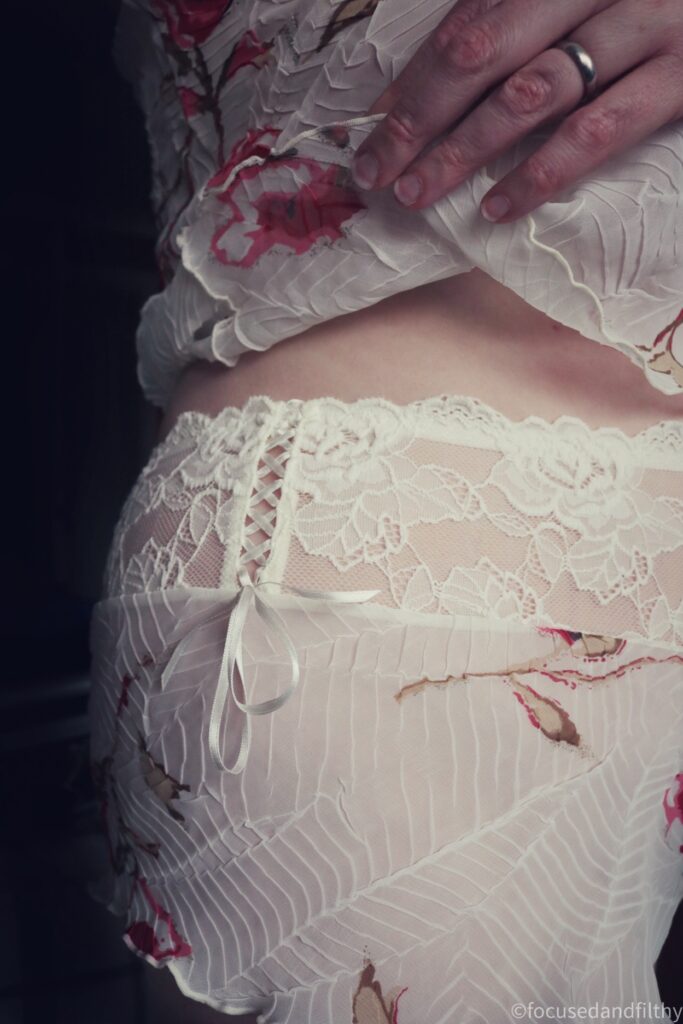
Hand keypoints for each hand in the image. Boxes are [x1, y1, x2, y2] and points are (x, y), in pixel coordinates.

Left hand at [350, 0, 682, 221]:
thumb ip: (513, 30)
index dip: (412, 81)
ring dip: (464, 149)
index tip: (372, 133)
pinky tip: (497, 205)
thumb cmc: (644, 7)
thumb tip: (419, 93)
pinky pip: (597, 131)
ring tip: (420, 193)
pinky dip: (541, 173)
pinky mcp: (680, 77)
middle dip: (419, 119)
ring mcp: (642, 26)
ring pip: (531, 93)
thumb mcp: (576, 4)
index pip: (466, 25)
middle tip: (377, 172)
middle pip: (484, 55)